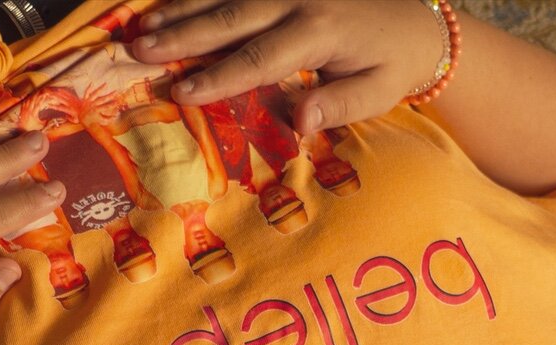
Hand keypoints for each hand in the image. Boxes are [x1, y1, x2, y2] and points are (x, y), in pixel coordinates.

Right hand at [127, 0, 446, 135]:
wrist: (416, 22)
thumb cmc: (392, 65)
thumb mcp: (378, 92)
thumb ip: (339, 105)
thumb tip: (301, 122)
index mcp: (320, 30)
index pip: (259, 57)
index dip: (218, 76)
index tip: (180, 93)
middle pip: (230, 17)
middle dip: (182, 35)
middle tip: (139, 52)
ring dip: (178, 9)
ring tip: (138, 28)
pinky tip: (162, 4)